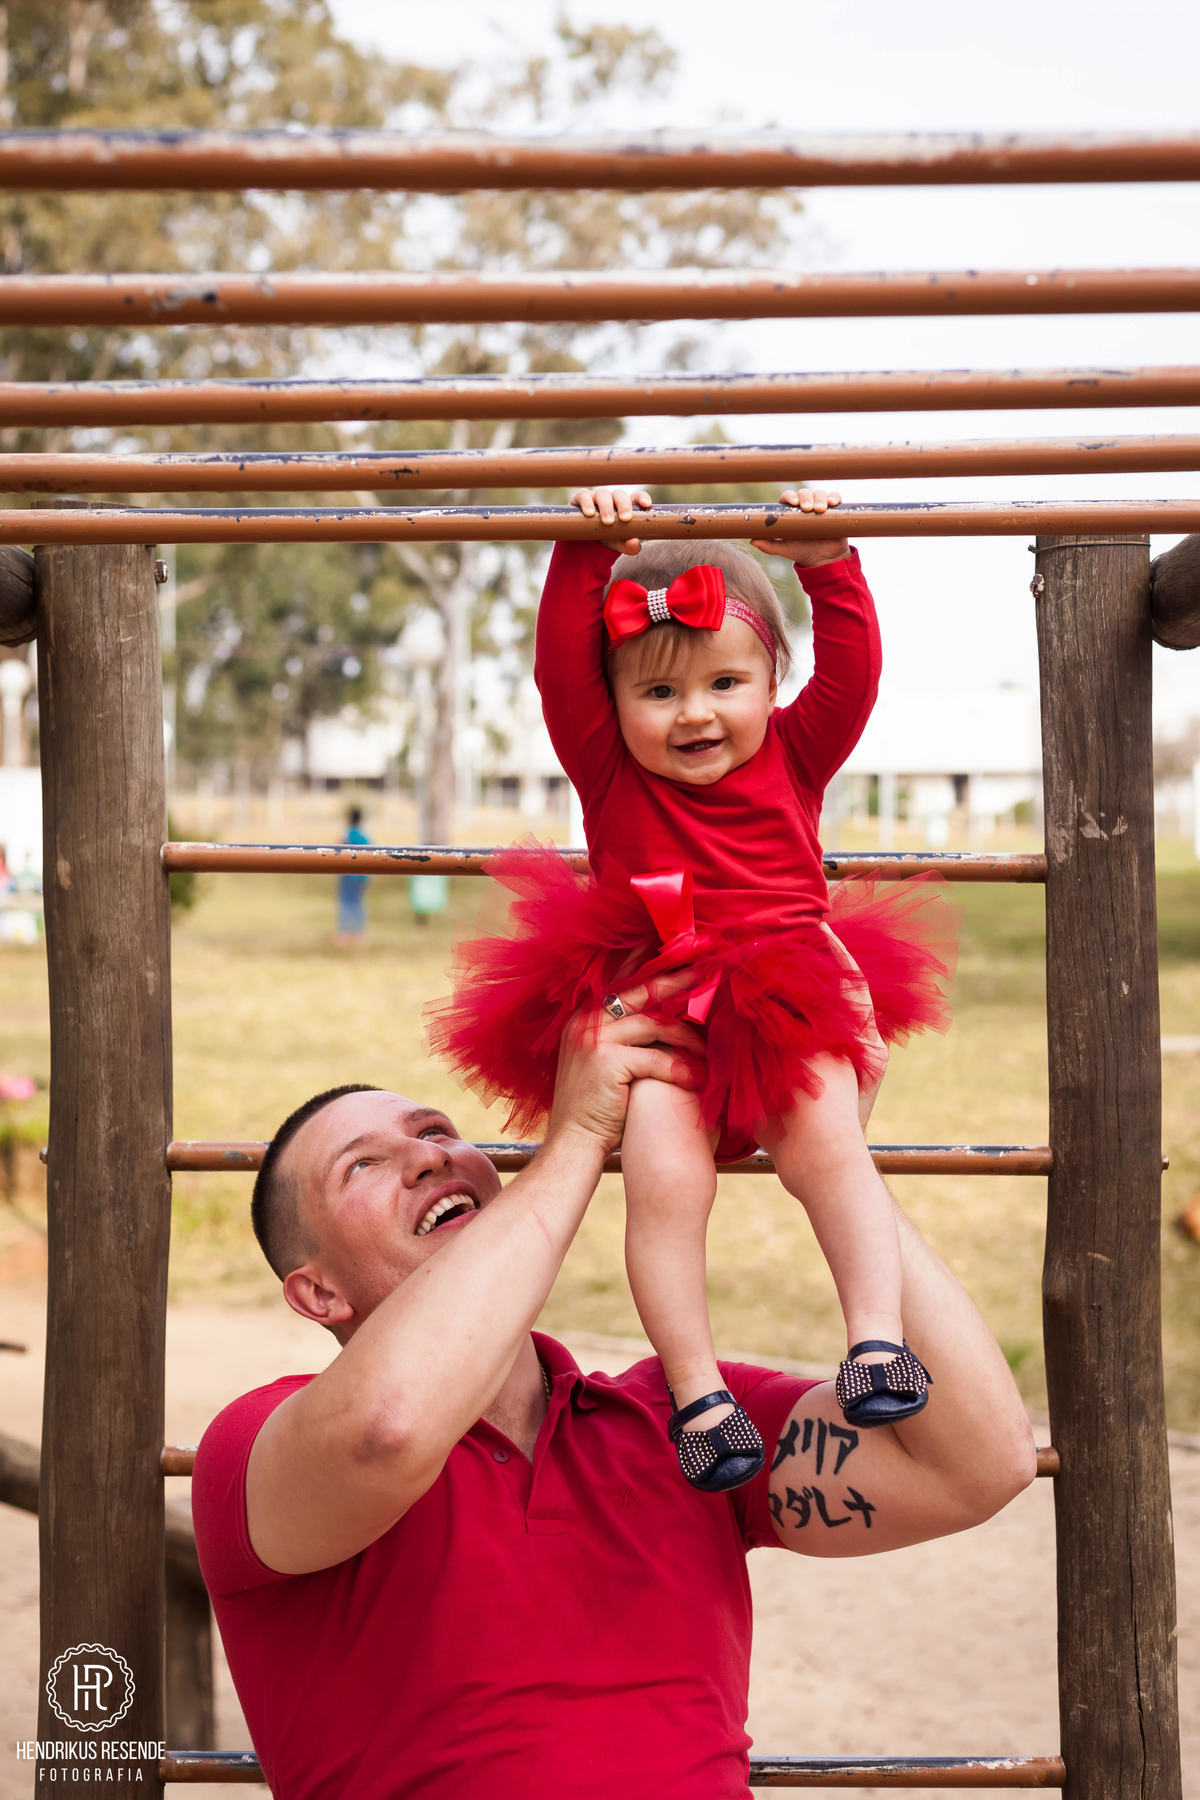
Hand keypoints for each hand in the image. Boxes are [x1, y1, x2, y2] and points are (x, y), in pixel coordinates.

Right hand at [547, 970, 704, 1152]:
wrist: (572, 1144)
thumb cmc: (594, 1108)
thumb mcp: (601, 1063)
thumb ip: (621, 1038)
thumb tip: (660, 1021)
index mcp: (582, 1018)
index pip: (620, 982)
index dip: (649, 967)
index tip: (677, 956)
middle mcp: (584, 1022)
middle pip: (640, 992)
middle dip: (676, 983)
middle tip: (706, 976)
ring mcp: (593, 1039)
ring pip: (653, 1025)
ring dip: (686, 1038)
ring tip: (708, 1050)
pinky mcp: (606, 1061)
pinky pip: (655, 1058)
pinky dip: (679, 1069)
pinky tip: (697, 1080)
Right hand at [570, 485, 652, 554]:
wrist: (583, 540)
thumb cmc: (607, 538)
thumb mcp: (619, 544)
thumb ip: (629, 546)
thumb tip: (634, 543)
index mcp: (625, 506)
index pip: (636, 497)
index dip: (642, 498)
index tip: (646, 505)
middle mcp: (612, 498)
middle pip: (620, 495)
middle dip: (624, 505)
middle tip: (625, 519)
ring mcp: (596, 496)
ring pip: (602, 494)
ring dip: (606, 506)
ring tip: (607, 522)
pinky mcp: (581, 498)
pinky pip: (584, 495)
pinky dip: (587, 503)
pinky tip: (589, 514)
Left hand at [751, 487, 849, 567]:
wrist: (823, 560)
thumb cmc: (801, 552)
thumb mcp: (784, 550)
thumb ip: (769, 545)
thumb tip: (752, 541)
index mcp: (791, 512)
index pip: (788, 498)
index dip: (789, 496)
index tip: (792, 501)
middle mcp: (805, 506)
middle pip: (804, 493)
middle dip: (806, 497)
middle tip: (807, 508)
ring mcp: (820, 506)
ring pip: (820, 493)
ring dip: (820, 498)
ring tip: (820, 510)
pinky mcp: (834, 509)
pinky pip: (835, 497)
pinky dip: (834, 497)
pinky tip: (833, 504)